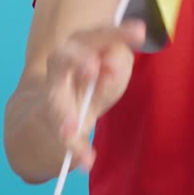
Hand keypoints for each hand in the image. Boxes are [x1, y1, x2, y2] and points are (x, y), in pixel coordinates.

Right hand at [45, 20, 144, 169]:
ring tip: (73, 126)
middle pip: (64, 58)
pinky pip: (63, 136)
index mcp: (80, 44)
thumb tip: (110, 65)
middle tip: (92, 69)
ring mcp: (53, 93)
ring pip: (54, 100)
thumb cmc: (96, 79)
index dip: (118, 33)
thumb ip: (115, 61)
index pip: (97, 35)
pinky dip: (76, 150)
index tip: (140, 33)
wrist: (58, 112)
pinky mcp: (53, 122)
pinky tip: (87, 162)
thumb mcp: (113, 67)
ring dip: (63, 113)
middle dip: (77, 62)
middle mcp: (61, 64)